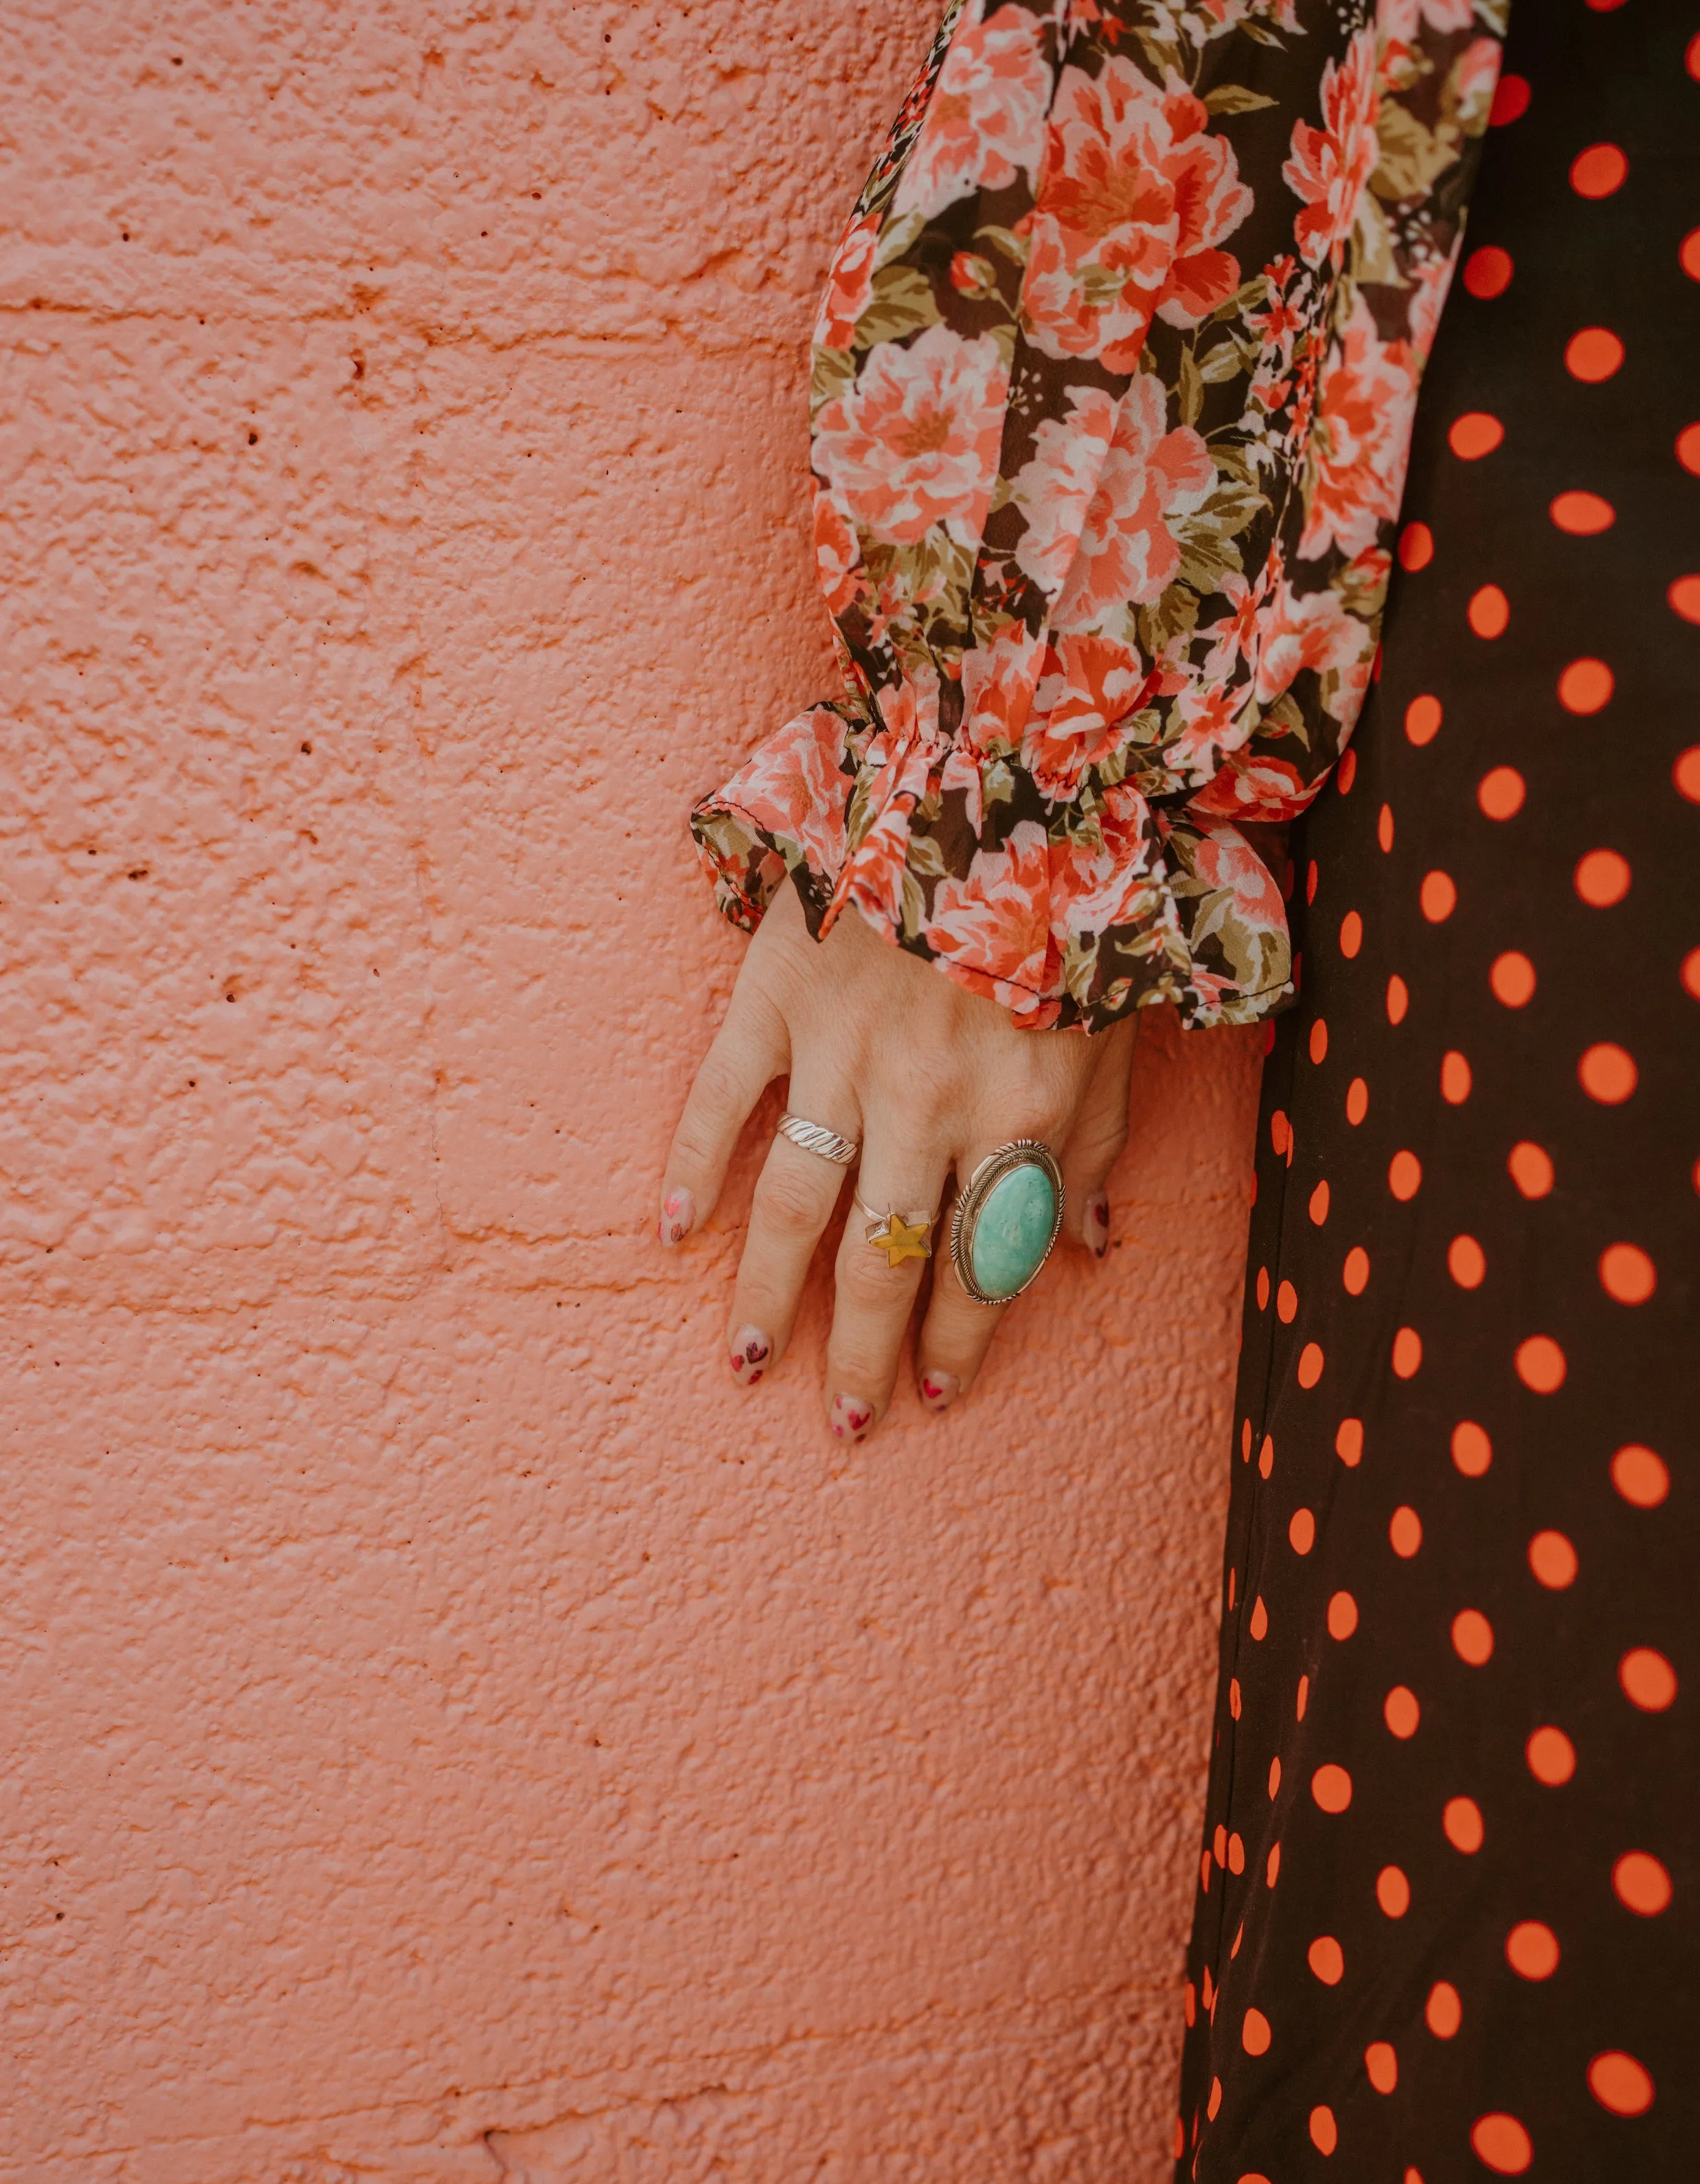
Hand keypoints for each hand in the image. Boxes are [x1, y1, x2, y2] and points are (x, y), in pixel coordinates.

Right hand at [658, 882, 1136, 1441]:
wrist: (1001, 759)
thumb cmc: (1071, 895)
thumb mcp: (1118, 1023)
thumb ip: (1095, 1142)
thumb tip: (1080, 1247)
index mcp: (1022, 1110)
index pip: (984, 1261)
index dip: (960, 1338)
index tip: (936, 1393)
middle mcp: (929, 1100)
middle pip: (886, 1259)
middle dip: (862, 1352)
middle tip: (842, 1424)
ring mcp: (844, 1050)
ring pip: (799, 1205)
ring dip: (769, 1297)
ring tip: (750, 1366)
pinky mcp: (779, 993)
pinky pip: (722, 1098)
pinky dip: (690, 1167)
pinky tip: (673, 1235)